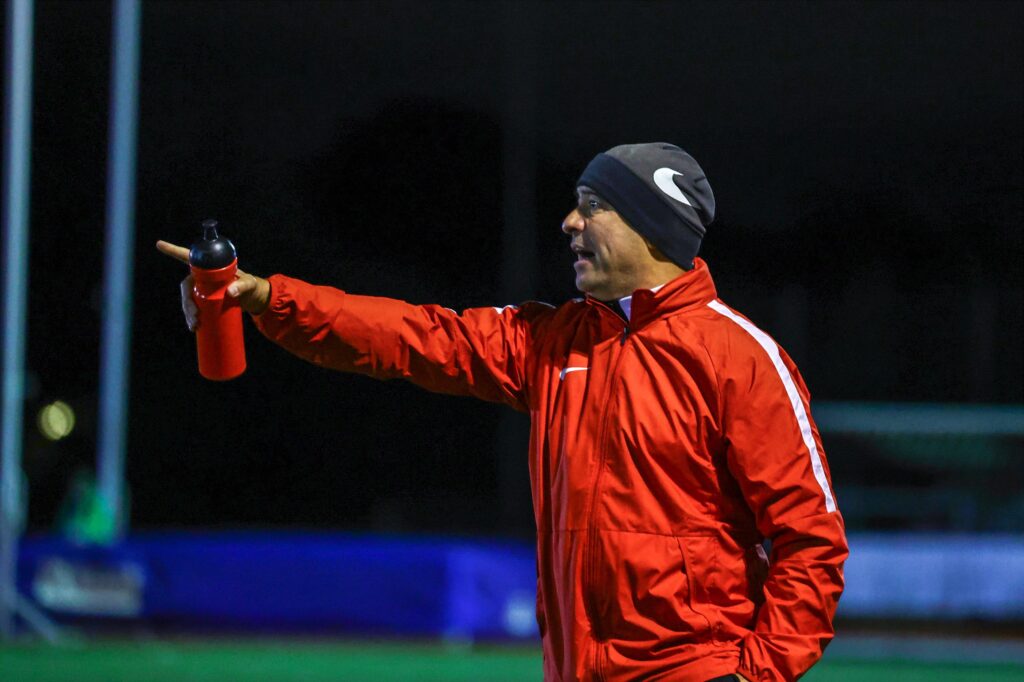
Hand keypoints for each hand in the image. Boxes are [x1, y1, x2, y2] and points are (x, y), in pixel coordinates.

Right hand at [155, 240, 270, 330]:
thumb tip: (230, 292)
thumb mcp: (250, 284)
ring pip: (189, 300)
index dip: (174, 250)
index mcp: (211, 267)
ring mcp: (204, 289)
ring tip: (194, 326)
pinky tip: (193, 328)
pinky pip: (194, 308)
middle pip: (187, 286)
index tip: (159, 244)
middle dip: (187, 302)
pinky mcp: (206, 300)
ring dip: (188, 313)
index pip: (190, 257)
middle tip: (195, 316)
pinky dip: (192, 318)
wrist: (254, 299)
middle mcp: (204, 277)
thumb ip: (243, 286)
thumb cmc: (252, 286)